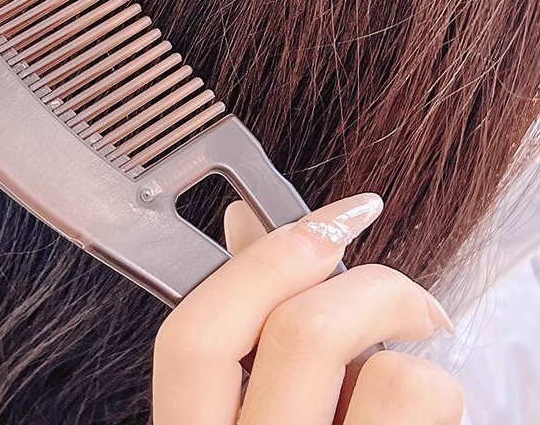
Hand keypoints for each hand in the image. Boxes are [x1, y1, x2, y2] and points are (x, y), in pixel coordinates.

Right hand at [152, 194, 463, 424]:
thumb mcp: (239, 416)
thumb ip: (242, 327)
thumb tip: (247, 227)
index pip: (194, 337)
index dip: (262, 260)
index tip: (328, 221)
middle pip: (304, 332)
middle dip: (369, 284)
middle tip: (402, 297)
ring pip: (393, 377)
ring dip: (413, 364)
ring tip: (406, 387)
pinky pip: (430, 410)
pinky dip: (432, 402)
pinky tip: (408, 423)